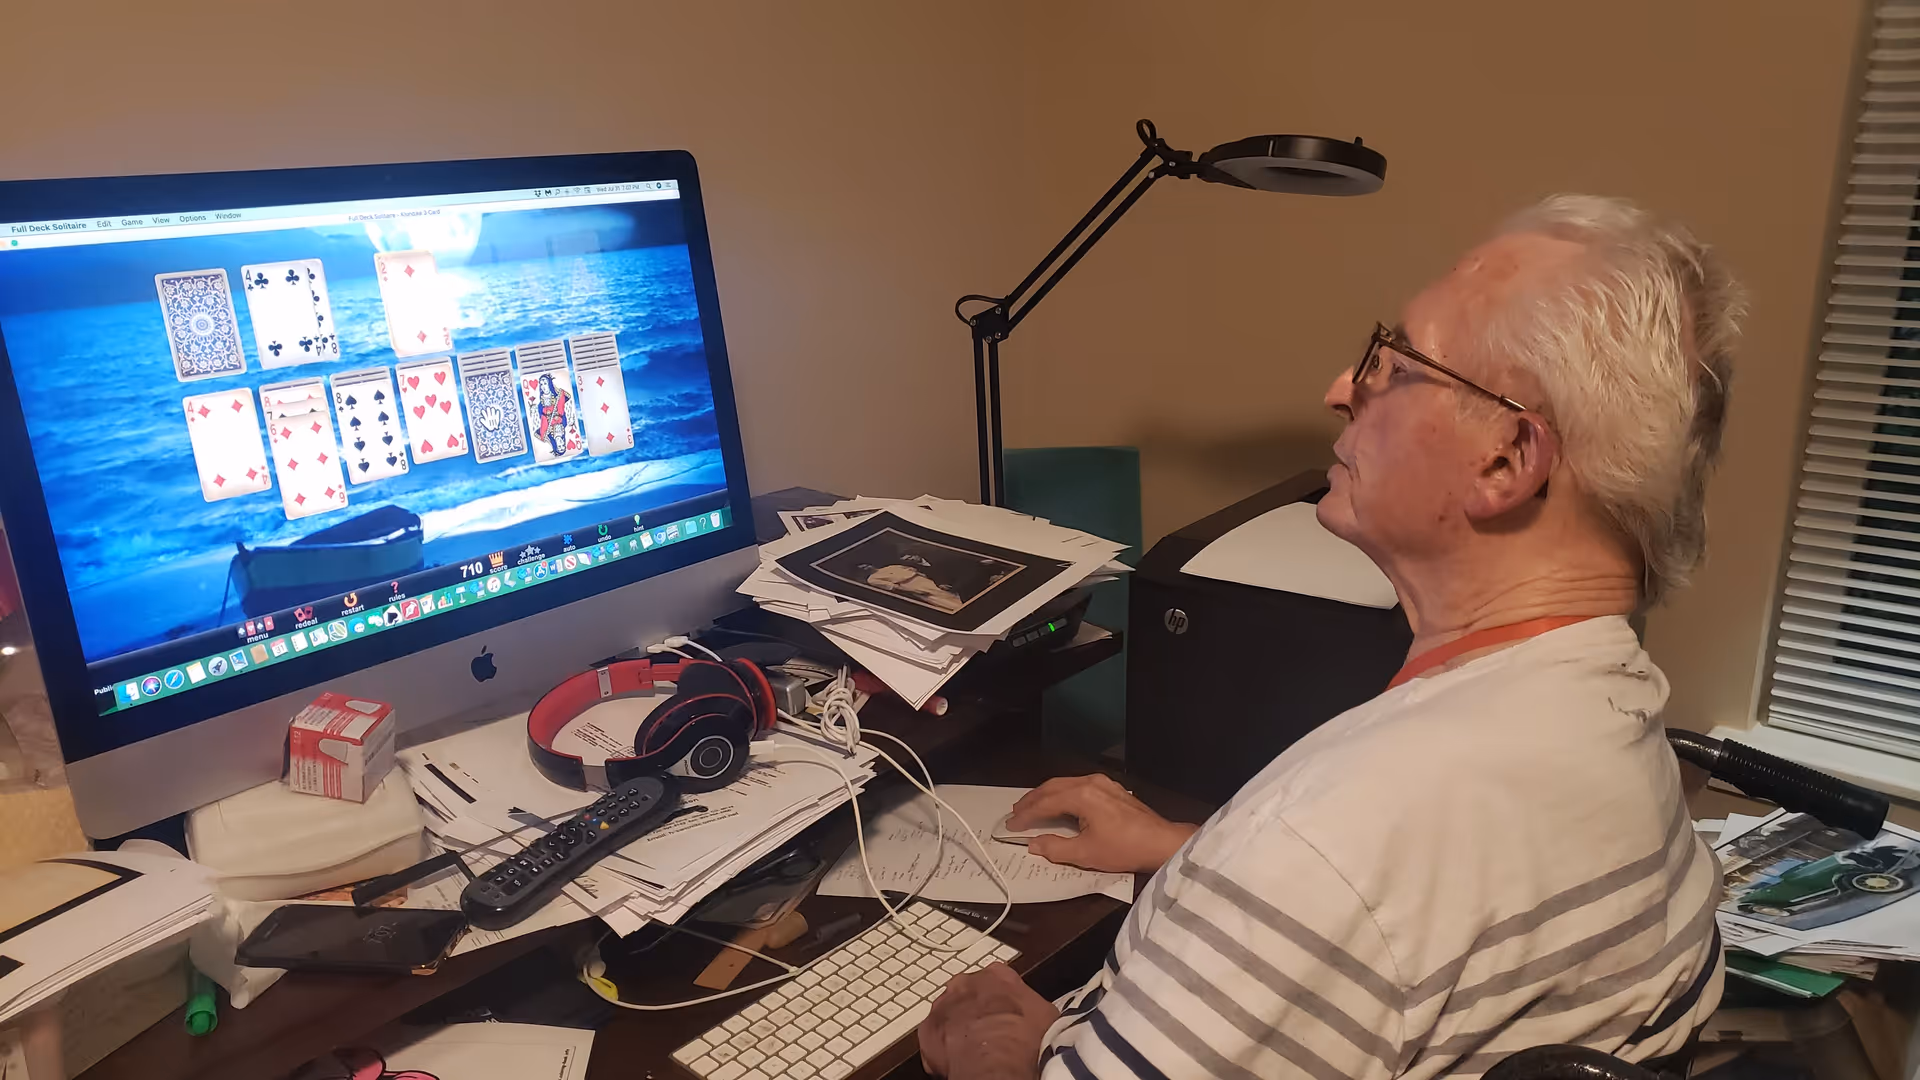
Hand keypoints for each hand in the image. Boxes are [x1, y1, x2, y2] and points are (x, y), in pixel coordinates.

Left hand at [918, 962, 1058, 1079]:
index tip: (1005, 1012)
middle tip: (987, 1031)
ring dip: (956, 1028)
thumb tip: (1036, 1017)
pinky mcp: (927, 1030)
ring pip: (947, 1014)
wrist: (997, 1059)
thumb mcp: (1045, 1014)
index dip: (1000, 998)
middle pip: (967, 993)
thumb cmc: (1026, 1037)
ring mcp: (943, 1005)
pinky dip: (942, 1050)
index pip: (996, 979)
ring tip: (971, 1050)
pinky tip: (956, 1061)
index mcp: (997, 975)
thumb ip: (1033, 1006)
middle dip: (974, 1009)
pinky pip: (933, 1039)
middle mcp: (966, 983)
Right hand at [1009, 774, 1196, 873]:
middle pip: (1052, 787)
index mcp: (1081, 795)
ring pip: (1065, 784)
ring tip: (1032, 806)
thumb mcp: (1086, 853)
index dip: (1026, 815)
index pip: (1045, 803)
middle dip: (1032, 799)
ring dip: (1047, 795)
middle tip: (1016, 812)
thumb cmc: (1124, 848)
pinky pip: (1079, 785)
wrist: (1161, 842)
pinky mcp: (1112, 789)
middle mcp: (1090, 782)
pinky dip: (1063, 794)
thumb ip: (1055, 848)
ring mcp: (1103, 783)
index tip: (1012, 825)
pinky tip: (1060, 804)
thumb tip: (1034, 843)